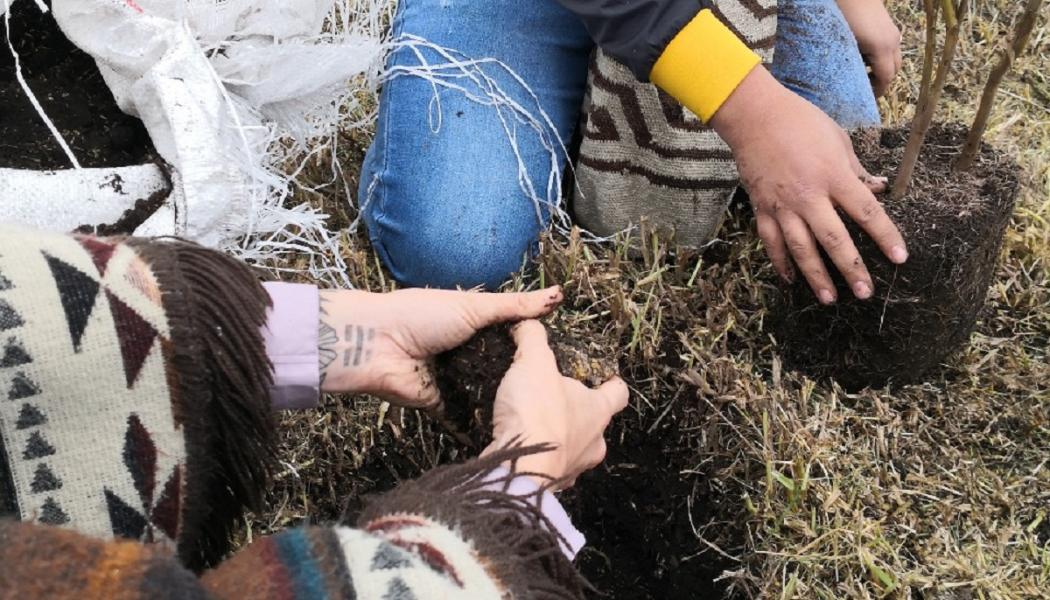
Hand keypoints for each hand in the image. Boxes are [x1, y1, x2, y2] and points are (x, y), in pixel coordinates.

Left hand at [318, 286, 563, 407]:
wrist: (377, 344)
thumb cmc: (423, 315)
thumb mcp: (475, 307)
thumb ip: (516, 306)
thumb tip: (558, 295)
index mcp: (473, 325)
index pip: (510, 338)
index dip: (531, 347)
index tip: (559, 361)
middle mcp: (466, 353)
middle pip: (500, 369)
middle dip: (520, 380)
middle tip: (553, 394)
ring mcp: (454, 380)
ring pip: (486, 394)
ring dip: (503, 404)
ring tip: (538, 417)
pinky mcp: (441, 404)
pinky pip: (464, 416)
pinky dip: (480, 425)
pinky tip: (509, 435)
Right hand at [483, 321, 628, 489]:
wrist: (517, 468)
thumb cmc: (537, 413)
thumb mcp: (533, 362)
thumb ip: (533, 339)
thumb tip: (528, 324)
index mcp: (599, 411)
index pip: (618, 393)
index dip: (612, 382)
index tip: (605, 376)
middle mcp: (593, 443)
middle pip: (595, 424)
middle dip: (579, 412)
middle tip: (558, 398)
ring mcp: (573, 467)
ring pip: (573, 448)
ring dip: (558, 437)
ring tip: (534, 422)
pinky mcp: (549, 484)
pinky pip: (548, 466)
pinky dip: (538, 455)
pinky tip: (521, 446)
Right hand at [711, 67, 907, 303]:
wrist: (755, 116)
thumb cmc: (800, 122)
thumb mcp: (838, 140)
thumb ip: (857, 170)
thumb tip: (877, 189)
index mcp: (833, 176)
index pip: (866, 213)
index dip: (886, 236)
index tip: (899, 258)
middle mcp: (809, 196)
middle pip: (834, 239)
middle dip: (851, 268)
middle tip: (865, 292)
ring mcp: (782, 205)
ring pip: (801, 248)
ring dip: (816, 276)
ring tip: (829, 298)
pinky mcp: (762, 208)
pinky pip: (771, 242)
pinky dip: (780, 262)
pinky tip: (790, 279)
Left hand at [837, 0, 901, 97]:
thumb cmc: (844, 16)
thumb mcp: (844, 44)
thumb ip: (850, 63)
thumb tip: (850, 81)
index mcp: (882, 48)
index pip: (885, 78)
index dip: (877, 91)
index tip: (866, 99)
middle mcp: (893, 42)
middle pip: (893, 70)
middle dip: (881, 82)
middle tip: (864, 89)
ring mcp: (894, 33)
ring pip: (894, 59)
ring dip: (882, 69)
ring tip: (863, 73)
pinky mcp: (891, 27)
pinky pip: (891, 49)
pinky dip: (882, 58)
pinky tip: (865, 57)